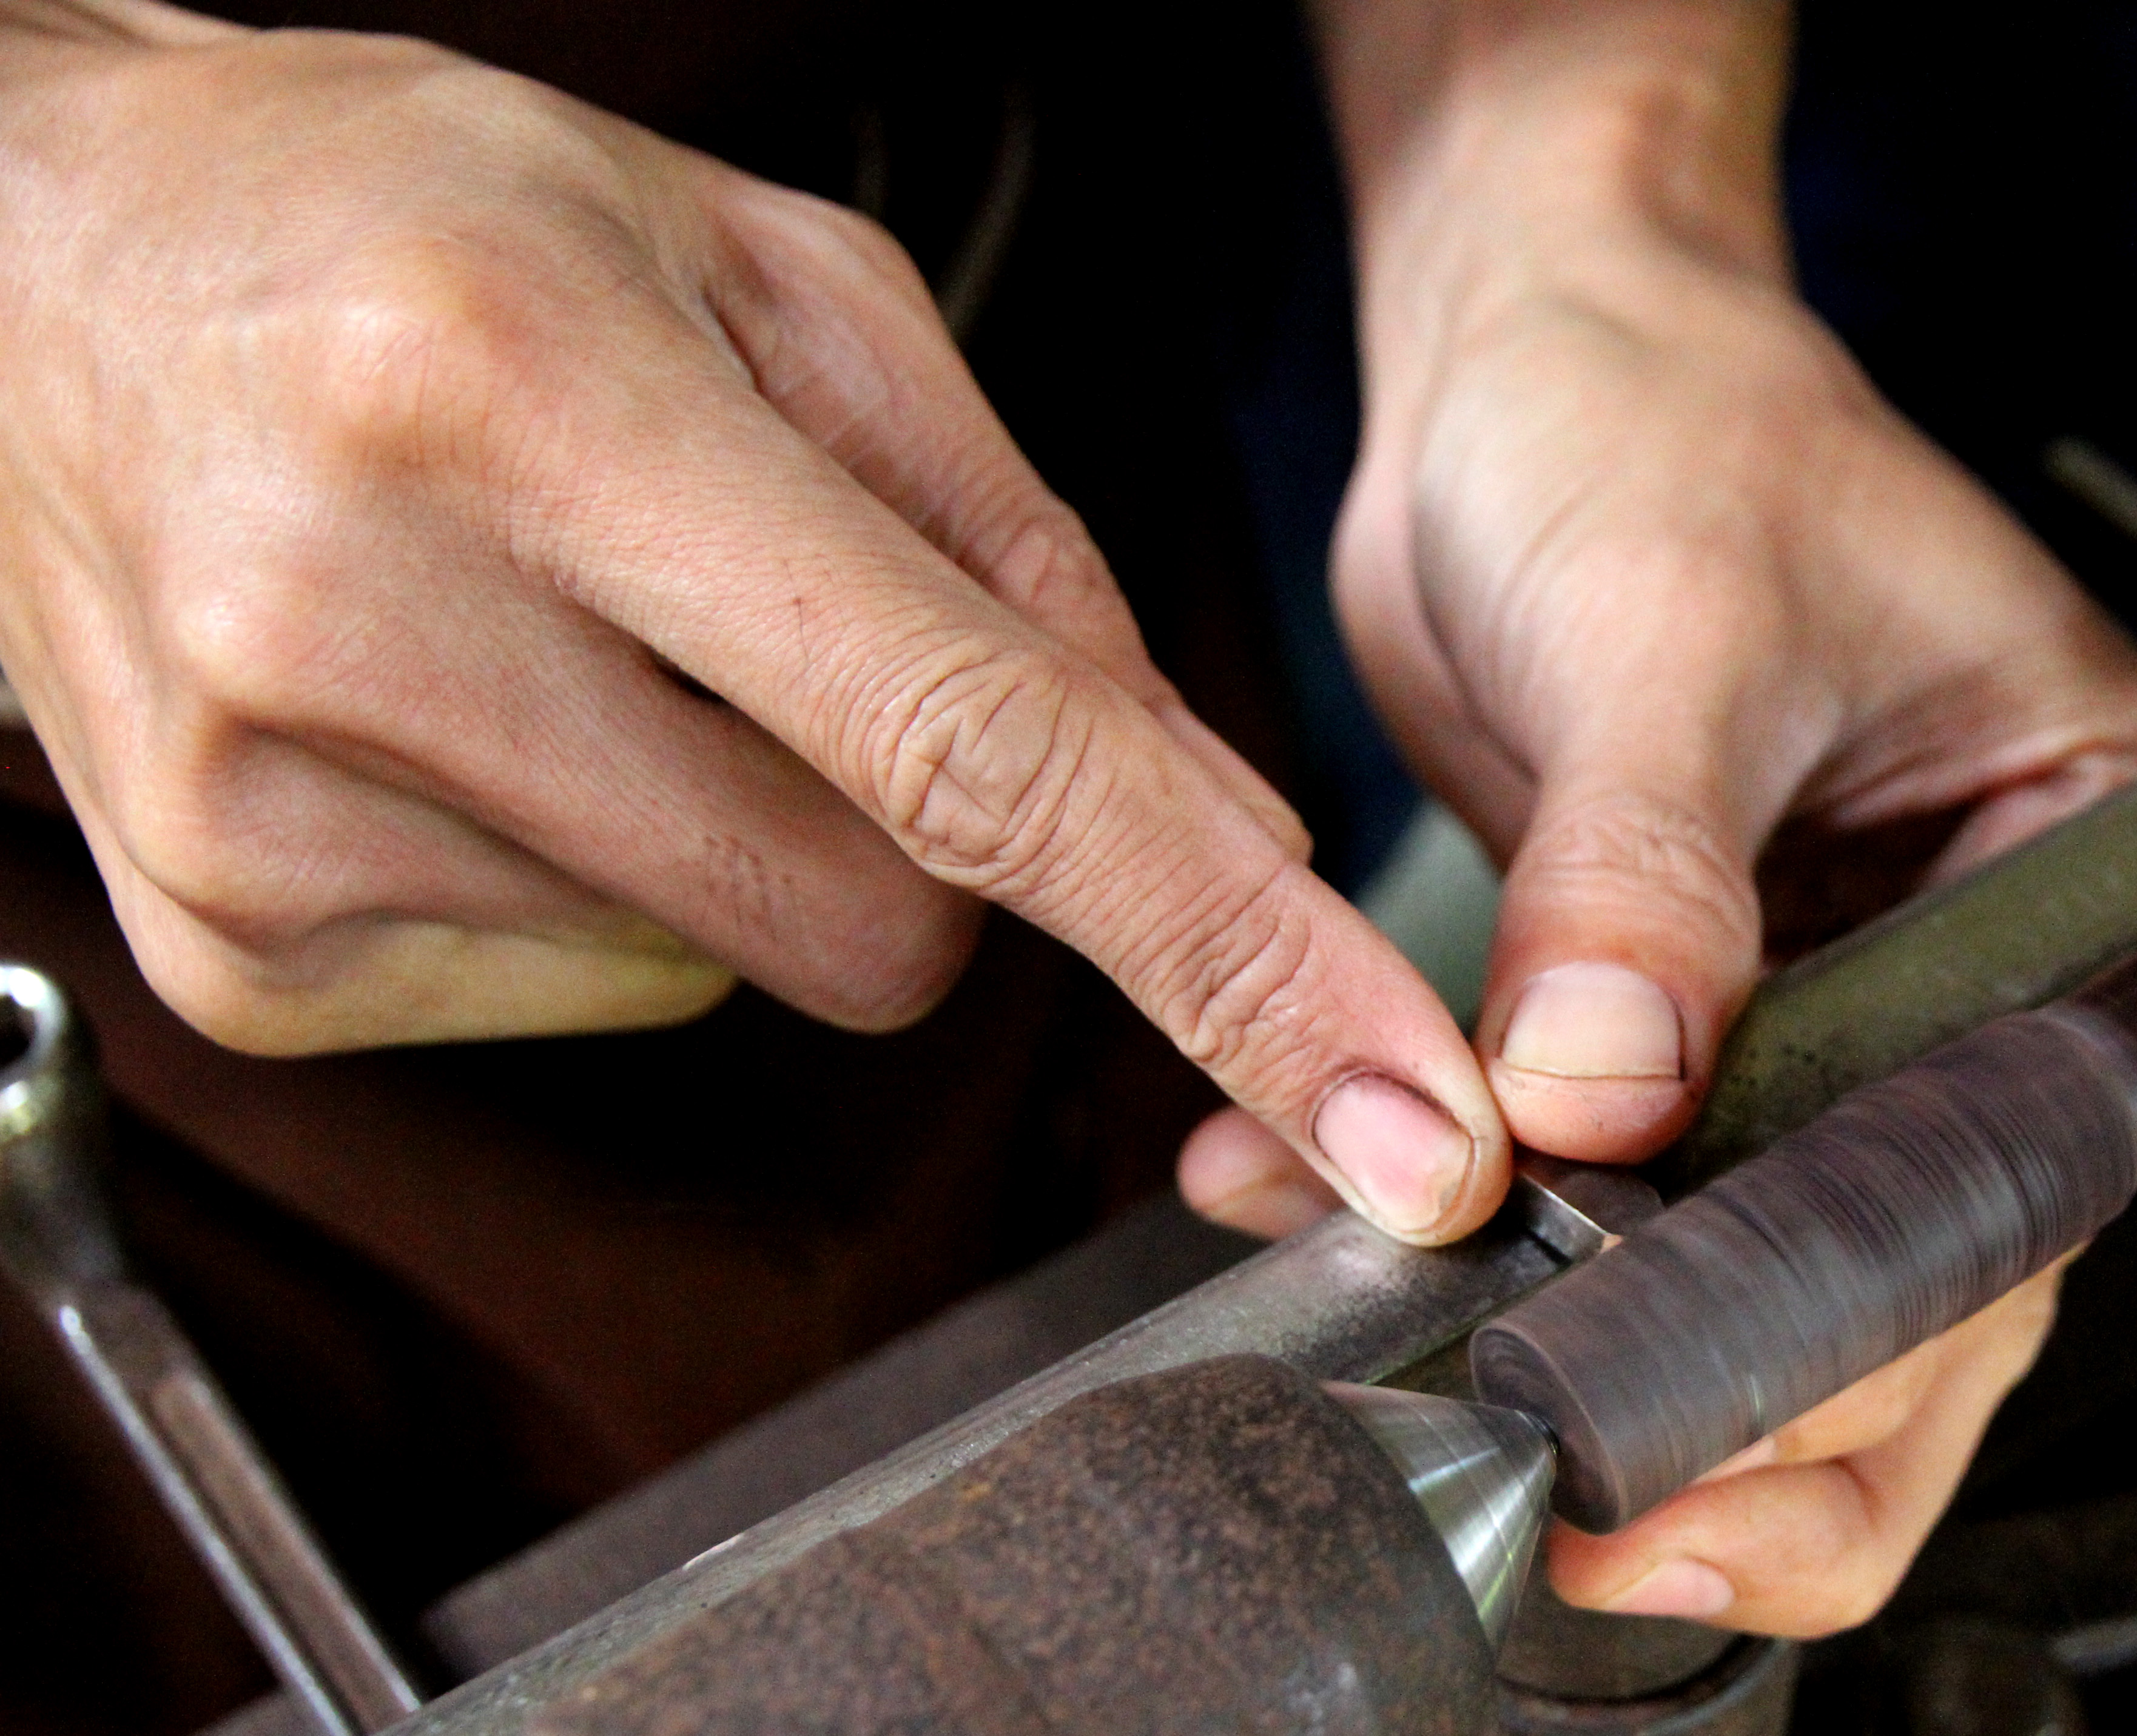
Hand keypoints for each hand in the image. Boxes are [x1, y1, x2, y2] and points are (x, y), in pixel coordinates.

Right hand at [0, 4, 1506, 1241]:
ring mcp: (274, 817)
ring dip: (754, 832)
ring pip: (749, 967)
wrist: (26, 269)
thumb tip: (1221, 815)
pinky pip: (596, 994)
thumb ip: (1024, 554)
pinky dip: (612, 877)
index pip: (977, 753)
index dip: (1228, 955)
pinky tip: (485, 714)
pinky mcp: (238, 948)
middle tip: (791, 639)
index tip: (1404, 1111)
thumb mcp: (769, 277)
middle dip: (936, 830)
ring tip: (587, 629)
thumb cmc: (422, 224)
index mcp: (536, 401)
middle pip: (889, 921)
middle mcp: (370, 616)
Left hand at [1183, 0, 2136, 1633]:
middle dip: (1770, 1407)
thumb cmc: (1669, 407)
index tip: (1719, 1406)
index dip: (1876, 1317)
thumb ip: (1644, 874)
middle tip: (1619, 1510)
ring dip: (1618, 1343)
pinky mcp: (1663, 993)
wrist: (1528, 341)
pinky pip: (1600, 1163)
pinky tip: (1333, 1238)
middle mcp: (1970, 945)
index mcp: (2079, 843)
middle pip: (1914, 1261)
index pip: (2009, 1155)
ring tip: (1496, 1434)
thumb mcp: (1671, 623)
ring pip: (1757, 1245)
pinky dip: (1475, 1221)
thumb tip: (1602, 1095)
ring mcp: (1816, 988)